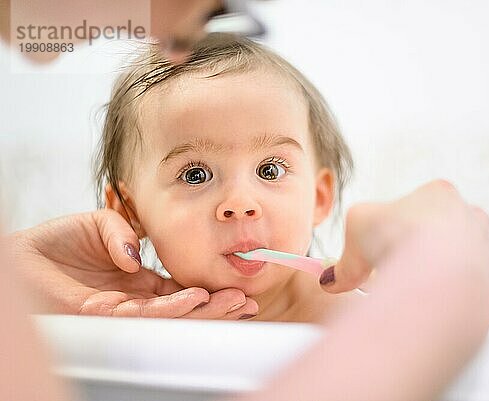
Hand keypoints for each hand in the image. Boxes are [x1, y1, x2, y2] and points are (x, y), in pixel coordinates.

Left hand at [8, 209, 257, 319]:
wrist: (22, 255)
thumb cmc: (57, 242)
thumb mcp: (100, 223)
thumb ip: (124, 233)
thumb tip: (138, 255)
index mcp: (140, 281)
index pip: (183, 291)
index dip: (209, 292)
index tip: (237, 288)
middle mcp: (136, 300)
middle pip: (185, 309)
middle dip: (218, 308)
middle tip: (249, 303)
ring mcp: (122, 311)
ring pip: (171, 317)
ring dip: (204, 311)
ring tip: (234, 303)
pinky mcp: (104, 316)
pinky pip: (143, 314)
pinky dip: (171, 307)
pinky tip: (194, 298)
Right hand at [320, 179, 488, 320]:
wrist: (438, 275)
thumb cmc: (397, 239)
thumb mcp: (355, 230)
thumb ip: (344, 256)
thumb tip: (332, 279)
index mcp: (439, 194)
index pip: (414, 210)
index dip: (391, 231)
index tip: (378, 251)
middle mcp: (472, 217)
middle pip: (440, 237)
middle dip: (418, 254)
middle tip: (395, 273)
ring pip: (461, 264)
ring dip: (440, 276)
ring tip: (415, 295)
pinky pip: (476, 293)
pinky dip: (457, 301)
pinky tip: (437, 308)